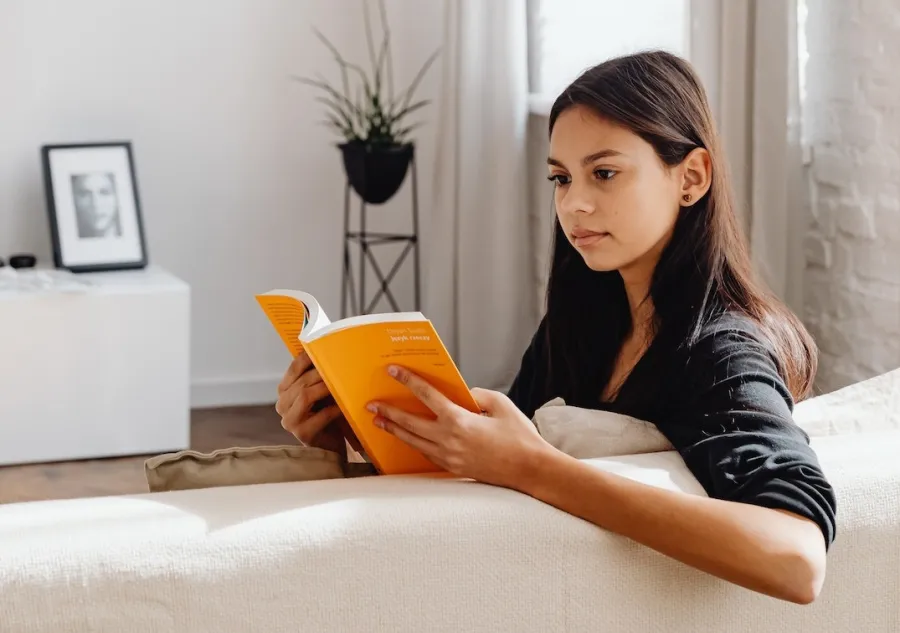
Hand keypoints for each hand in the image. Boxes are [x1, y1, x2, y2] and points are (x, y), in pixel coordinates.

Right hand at [276, 351, 361, 454]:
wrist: (329, 447)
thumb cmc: (326, 417)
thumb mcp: (320, 394)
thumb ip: (317, 378)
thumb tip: (331, 352)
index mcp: (284, 392)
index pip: (293, 370)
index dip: (307, 358)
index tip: (323, 348)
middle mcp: (282, 405)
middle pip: (301, 382)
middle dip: (321, 373)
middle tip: (340, 366)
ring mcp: (290, 421)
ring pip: (306, 396)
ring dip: (325, 387)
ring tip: (341, 382)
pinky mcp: (303, 434)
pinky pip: (321, 415)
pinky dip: (334, 408)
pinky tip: (345, 404)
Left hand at [366, 365, 554, 488]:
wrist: (530, 470)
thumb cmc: (519, 436)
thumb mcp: (501, 405)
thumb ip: (478, 395)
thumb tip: (462, 395)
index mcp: (459, 420)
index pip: (426, 396)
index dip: (408, 381)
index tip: (393, 371)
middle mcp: (448, 439)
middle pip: (410, 422)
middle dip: (389, 411)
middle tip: (372, 404)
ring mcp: (449, 456)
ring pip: (413, 441)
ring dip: (394, 430)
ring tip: (379, 422)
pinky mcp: (453, 467)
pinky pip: (426, 454)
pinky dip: (413, 444)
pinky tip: (406, 439)